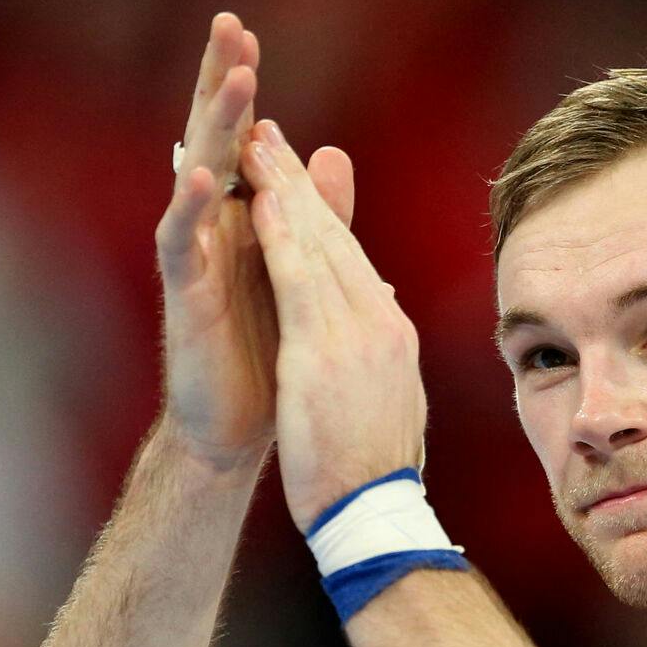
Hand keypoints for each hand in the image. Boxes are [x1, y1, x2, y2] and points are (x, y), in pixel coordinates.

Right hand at [154, 13, 356, 470]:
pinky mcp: (182, 294)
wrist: (242, 428)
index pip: (242, 140)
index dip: (243, 90)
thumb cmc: (267, 350)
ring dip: (216, 127)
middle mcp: (211, 226)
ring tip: (238, 82)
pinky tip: (200, 172)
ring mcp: (193, 256)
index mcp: (241, 218)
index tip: (249, 32)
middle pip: (214, 138)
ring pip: (197, 176)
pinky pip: (179, 242)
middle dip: (223, 84)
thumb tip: (331, 152)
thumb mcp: (298, 270)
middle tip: (229, 24)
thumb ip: (314, 214)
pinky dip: (188, 206)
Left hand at [239, 121, 428, 530]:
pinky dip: (277, 232)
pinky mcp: (323, 350)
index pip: (352, 259)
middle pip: (337, 237)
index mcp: (391, 335)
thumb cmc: (371, 470)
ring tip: (257, 142)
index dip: (321, 213)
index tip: (296, 175)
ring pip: (317, 244)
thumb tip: (373, 326)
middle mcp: (380, 322)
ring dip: (283, 189)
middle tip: (271, 132)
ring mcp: (356, 332)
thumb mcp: (380, 401)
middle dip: (300, 183)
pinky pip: (297, 276)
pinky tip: (255, 198)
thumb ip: (373, 355)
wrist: (374, 514)